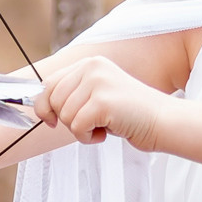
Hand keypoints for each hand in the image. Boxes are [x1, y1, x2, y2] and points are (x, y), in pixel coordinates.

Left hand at [30, 56, 173, 149]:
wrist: (162, 121)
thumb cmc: (129, 114)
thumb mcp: (98, 95)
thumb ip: (74, 94)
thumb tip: (39, 105)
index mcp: (90, 63)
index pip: (49, 83)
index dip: (44, 106)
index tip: (51, 121)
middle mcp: (92, 67)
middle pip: (54, 101)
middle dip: (67, 120)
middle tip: (92, 123)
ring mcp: (98, 83)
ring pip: (65, 117)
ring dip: (81, 130)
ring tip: (104, 126)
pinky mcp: (103, 102)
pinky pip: (77, 127)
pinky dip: (88, 138)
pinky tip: (107, 132)